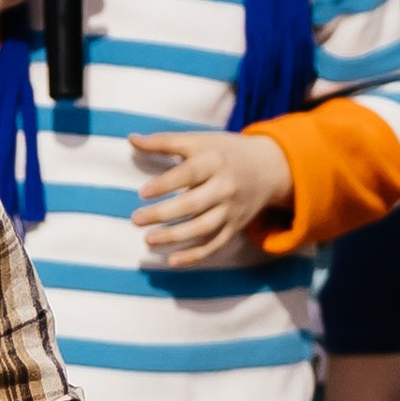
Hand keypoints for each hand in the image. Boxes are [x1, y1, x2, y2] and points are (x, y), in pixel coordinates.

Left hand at [130, 127, 295, 264]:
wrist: (267, 167)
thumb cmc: (223, 152)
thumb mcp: (198, 141)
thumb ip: (164, 142)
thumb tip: (132, 139)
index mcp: (214, 161)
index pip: (188, 174)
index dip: (165, 184)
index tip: (142, 193)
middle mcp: (224, 186)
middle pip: (193, 204)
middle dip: (163, 214)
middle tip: (135, 220)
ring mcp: (230, 209)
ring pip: (202, 228)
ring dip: (175, 237)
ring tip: (148, 240)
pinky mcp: (234, 226)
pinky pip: (214, 245)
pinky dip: (194, 256)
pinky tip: (172, 261)